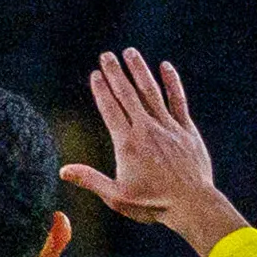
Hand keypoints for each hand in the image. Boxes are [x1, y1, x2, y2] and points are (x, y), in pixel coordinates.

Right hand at [60, 47, 244, 256]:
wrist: (192, 204)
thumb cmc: (153, 204)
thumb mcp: (116, 197)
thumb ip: (90, 180)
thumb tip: (63, 171)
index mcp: (127, 144)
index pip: (110, 109)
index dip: (101, 90)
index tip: (95, 74)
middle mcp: (146, 129)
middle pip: (127, 95)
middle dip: (115, 73)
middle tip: (106, 55)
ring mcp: (168, 127)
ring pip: (151, 92)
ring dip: (139, 70)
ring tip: (130, 52)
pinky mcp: (186, 130)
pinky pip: (178, 100)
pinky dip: (172, 82)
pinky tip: (165, 66)